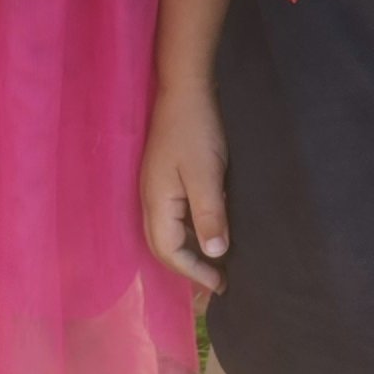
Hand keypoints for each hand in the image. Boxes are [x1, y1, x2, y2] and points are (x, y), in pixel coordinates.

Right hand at [141, 80, 228, 293]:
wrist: (185, 89)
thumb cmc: (196, 131)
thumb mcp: (206, 174)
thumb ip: (210, 214)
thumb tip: (216, 254)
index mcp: (157, 203)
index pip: (169, 252)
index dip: (194, 272)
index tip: (221, 284)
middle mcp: (152, 200)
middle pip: (163, 247)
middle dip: (189, 268)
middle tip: (219, 281)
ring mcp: (158, 188)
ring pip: (169, 232)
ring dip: (190, 251)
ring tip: (216, 263)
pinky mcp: (168, 177)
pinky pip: (176, 216)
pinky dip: (192, 231)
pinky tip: (211, 229)